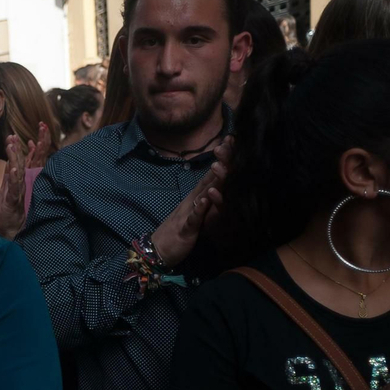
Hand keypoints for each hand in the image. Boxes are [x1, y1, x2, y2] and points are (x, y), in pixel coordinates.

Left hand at [0, 136, 33, 238]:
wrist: (8, 229)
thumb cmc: (8, 209)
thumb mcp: (7, 187)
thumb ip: (10, 173)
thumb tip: (12, 159)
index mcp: (19, 180)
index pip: (24, 160)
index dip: (25, 146)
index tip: (26, 132)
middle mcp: (21, 183)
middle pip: (25, 161)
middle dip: (24, 147)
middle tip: (24, 132)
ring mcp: (18, 191)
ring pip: (18, 171)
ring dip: (15, 157)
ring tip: (12, 145)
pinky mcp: (12, 200)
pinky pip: (14, 187)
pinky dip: (14, 177)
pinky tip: (14, 168)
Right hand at [150, 138, 230, 265]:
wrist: (157, 250)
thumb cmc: (178, 231)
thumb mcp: (195, 212)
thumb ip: (205, 200)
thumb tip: (216, 187)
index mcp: (196, 197)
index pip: (211, 175)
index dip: (223, 159)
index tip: (231, 140)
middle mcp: (192, 201)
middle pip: (208, 179)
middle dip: (219, 163)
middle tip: (228, 144)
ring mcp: (188, 213)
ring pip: (201, 195)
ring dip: (210, 182)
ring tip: (219, 167)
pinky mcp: (185, 229)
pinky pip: (193, 218)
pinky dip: (199, 209)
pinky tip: (205, 200)